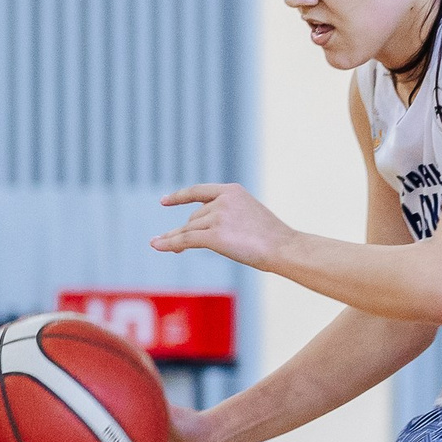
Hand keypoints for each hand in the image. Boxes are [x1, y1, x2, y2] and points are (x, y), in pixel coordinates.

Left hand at [150, 183, 294, 268]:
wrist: (284, 248)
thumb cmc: (273, 238)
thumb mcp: (249, 217)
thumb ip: (226, 216)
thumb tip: (195, 231)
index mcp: (232, 191)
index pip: (198, 191)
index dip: (179, 197)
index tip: (164, 201)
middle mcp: (222, 201)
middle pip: (195, 218)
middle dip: (188, 232)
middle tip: (178, 247)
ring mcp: (217, 217)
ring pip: (189, 231)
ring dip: (179, 240)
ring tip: (173, 250)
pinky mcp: (213, 236)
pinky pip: (185, 240)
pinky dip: (169, 243)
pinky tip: (156, 245)